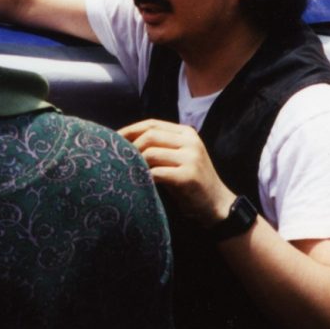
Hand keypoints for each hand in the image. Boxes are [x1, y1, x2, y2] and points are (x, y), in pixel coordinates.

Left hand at [119, 119, 236, 228]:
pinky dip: (145, 177)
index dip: (130, 130)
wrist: (217, 205)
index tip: (112, 139)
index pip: (152, 124)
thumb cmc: (190, 182)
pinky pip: (158, 172)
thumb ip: (159, 146)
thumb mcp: (178, 157)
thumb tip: (124, 141)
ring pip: (151, 153)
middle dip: (130, 146)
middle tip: (116, 158)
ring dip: (136, 163)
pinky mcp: (188, 176)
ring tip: (127, 172)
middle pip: (150, 135)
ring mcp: (191, 158)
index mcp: (186, 132)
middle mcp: (190, 141)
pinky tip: (139, 183)